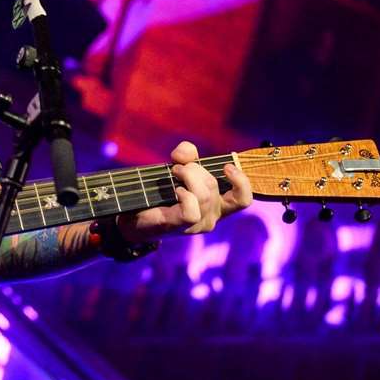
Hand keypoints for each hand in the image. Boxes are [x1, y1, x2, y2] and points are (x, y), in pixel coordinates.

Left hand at [116, 140, 252, 243]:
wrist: (135, 217)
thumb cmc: (161, 193)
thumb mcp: (179, 168)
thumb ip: (187, 155)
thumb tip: (186, 153)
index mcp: (218, 205)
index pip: (243, 200)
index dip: (241, 181)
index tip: (227, 167)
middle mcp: (212, 217)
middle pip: (213, 185)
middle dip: (194, 168)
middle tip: (177, 167)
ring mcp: (197, 224)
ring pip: (203, 194)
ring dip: (186, 175)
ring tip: (173, 173)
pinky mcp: (181, 226)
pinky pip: (191, 210)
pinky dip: (184, 195)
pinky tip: (175, 191)